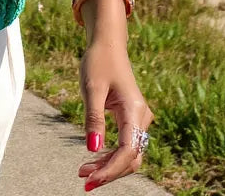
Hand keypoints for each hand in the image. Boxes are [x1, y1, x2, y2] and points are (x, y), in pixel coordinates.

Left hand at [76, 39, 153, 190]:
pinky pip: (125, 144)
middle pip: (131, 157)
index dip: (110, 169)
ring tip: (84, 172)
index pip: (127, 150)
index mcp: (134, 110)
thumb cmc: (98, 62)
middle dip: (109, 172)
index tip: (91, 179)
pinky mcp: (131, 119)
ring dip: (109, 166)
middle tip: (84, 179)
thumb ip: (93, 118)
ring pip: (129, 154)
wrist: (108, 44)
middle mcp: (141, 117)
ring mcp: (138, 119)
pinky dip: (111, 155)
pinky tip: (94, 160)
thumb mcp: (92, 88)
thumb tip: (92, 149)